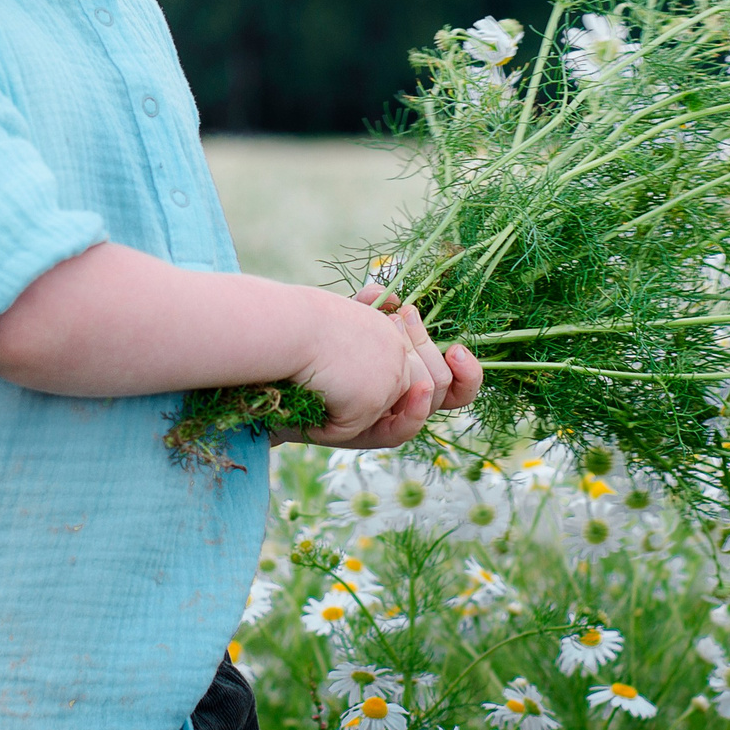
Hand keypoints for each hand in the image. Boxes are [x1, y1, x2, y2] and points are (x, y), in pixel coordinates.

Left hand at [306, 284, 484, 450]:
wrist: (263, 370)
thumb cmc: (301, 345)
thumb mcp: (346, 323)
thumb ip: (370, 310)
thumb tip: (387, 296)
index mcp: (399, 379)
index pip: (452, 385)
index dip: (466, 372)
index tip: (458, 348)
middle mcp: (393, 404)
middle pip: (441, 388)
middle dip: (433, 357)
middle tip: (406, 324)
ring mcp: (377, 420)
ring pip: (424, 404)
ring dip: (420, 371)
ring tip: (396, 334)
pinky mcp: (359, 433)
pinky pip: (398, 431)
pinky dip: (412, 412)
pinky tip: (414, 389)